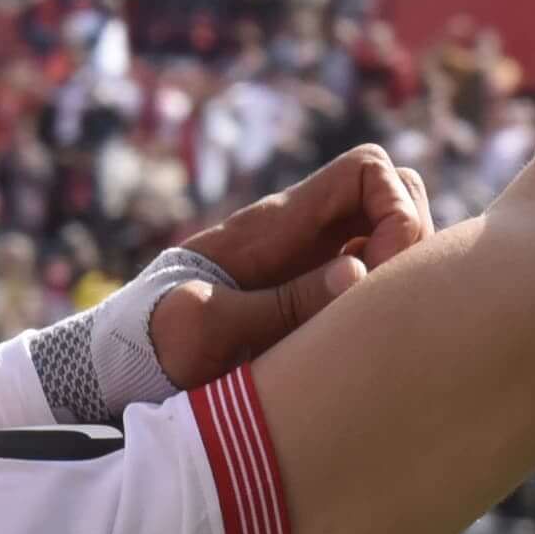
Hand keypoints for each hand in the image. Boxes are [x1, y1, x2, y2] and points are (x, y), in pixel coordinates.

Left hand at [151, 146, 437, 388]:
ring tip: (381, 323)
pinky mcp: (311, 294)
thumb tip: (356, 274)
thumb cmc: (154, 346)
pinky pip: (372, 275)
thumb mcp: (207, 332)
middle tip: (390, 300)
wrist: (123, 363)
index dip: (395, 208)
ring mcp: (310, 261)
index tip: (381, 271)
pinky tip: (367, 338)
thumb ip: (280, 306)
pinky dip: (387, 295)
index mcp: (275, 226)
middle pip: (391, 193)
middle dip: (411, 235)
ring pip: (388, 234)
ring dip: (404, 269)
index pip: (366, 170)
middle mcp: (302, 233)